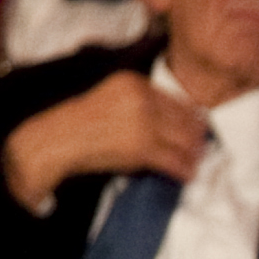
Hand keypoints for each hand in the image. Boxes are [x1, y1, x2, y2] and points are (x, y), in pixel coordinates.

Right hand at [4, 72, 206, 209]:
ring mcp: (143, 123)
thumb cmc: (83, 124)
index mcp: (135, 83)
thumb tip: (174, 121)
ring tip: (195, 164)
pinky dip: (184, 170)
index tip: (197, 129)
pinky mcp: (142, 148)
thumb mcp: (112, 99)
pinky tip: (187, 175)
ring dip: (194, 156)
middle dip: (196, 138)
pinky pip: (175, 161)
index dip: (191, 118)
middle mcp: (142, 99)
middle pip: (187, 119)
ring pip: (185, 141)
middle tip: (201, 150)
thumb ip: (142, 103)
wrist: (57, 139)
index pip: (178, 99)